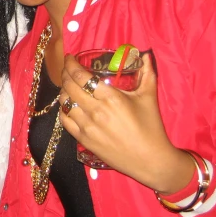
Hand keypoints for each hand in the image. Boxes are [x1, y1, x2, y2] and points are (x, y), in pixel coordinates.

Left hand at [59, 53, 193, 194]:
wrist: (151, 161)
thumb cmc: (151, 127)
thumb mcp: (149, 97)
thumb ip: (147, 73)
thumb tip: (144, 55)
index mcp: (111, 98)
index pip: (81, 76)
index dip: (71, 64)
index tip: (70, 57)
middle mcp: (96, 111)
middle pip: (69, 86)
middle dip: (65, 74)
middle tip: (68, 69)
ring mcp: (88, 126)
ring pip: (64, 102)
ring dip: (63, 90)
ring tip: (68, 85)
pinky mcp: (84, 140)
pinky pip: (64, 120)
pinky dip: (63, 109)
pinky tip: (68, 104)